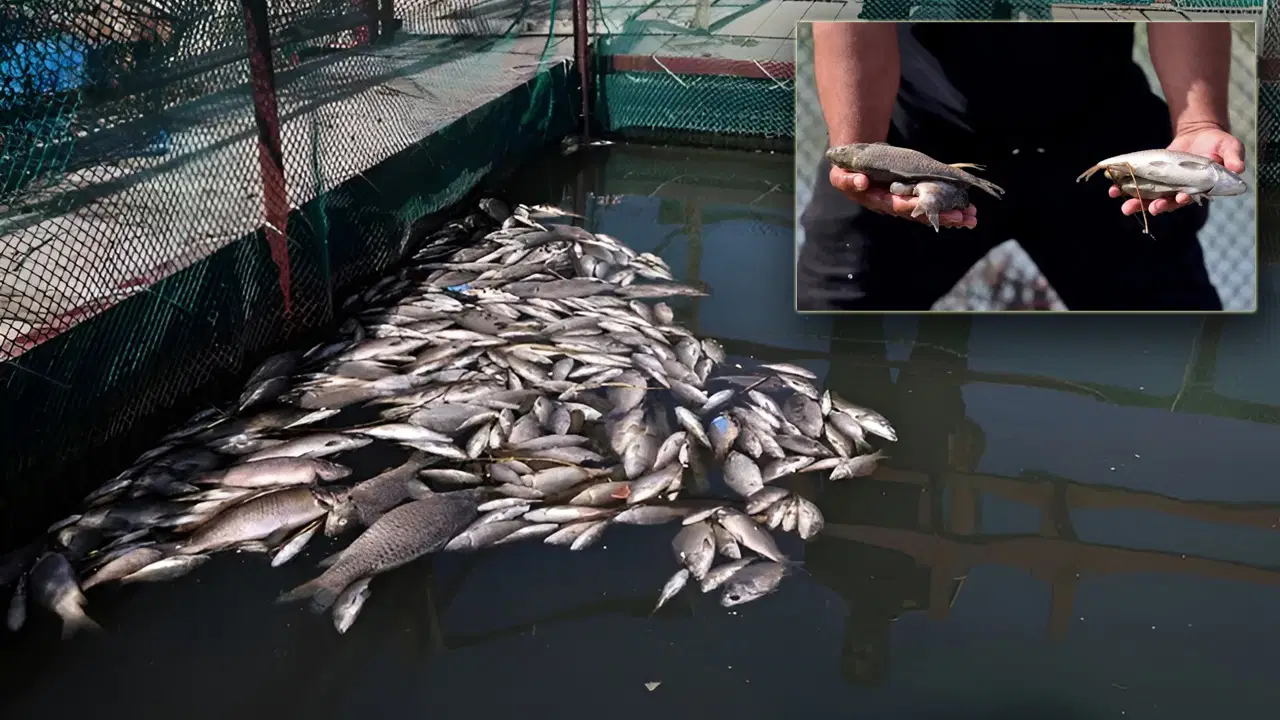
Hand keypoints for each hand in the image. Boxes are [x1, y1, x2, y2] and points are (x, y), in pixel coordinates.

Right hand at [830, 166, 976, 229]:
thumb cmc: (847, 170)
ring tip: (972, 218)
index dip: (912, 206)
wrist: (857, 164)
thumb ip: (847, 179)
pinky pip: (934, 202)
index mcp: (878, 202)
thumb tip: (861, 182)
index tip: (928, 207)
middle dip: (941, 215)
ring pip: (931, 211)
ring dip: (951, 215)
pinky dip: (950, 205)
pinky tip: (968, 210)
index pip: (897, 205)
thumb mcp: (840, 174)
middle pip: (920, 213)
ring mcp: (907, 201)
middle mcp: (895, 205)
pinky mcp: (915, 194)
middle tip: (963, 218)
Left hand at [1110, 123, 1245, 215]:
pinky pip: (1139, 184)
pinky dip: (1126, 188)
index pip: (1191, 198)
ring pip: (1150, 198)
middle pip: (1167, 202)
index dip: (1184, 199)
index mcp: (1200, 188)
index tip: (1179, 199)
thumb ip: (1233, 158)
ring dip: (1137, 202)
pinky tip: (1113, 189)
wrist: (1200, 133)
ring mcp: (1166, 184)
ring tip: (1124, 206)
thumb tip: (1239, 169)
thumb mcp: (1230, 147)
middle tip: (1149, 209)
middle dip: (1157, 206)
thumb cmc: (1219, 143)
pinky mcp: (1153, 176)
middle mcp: (1181, 190)